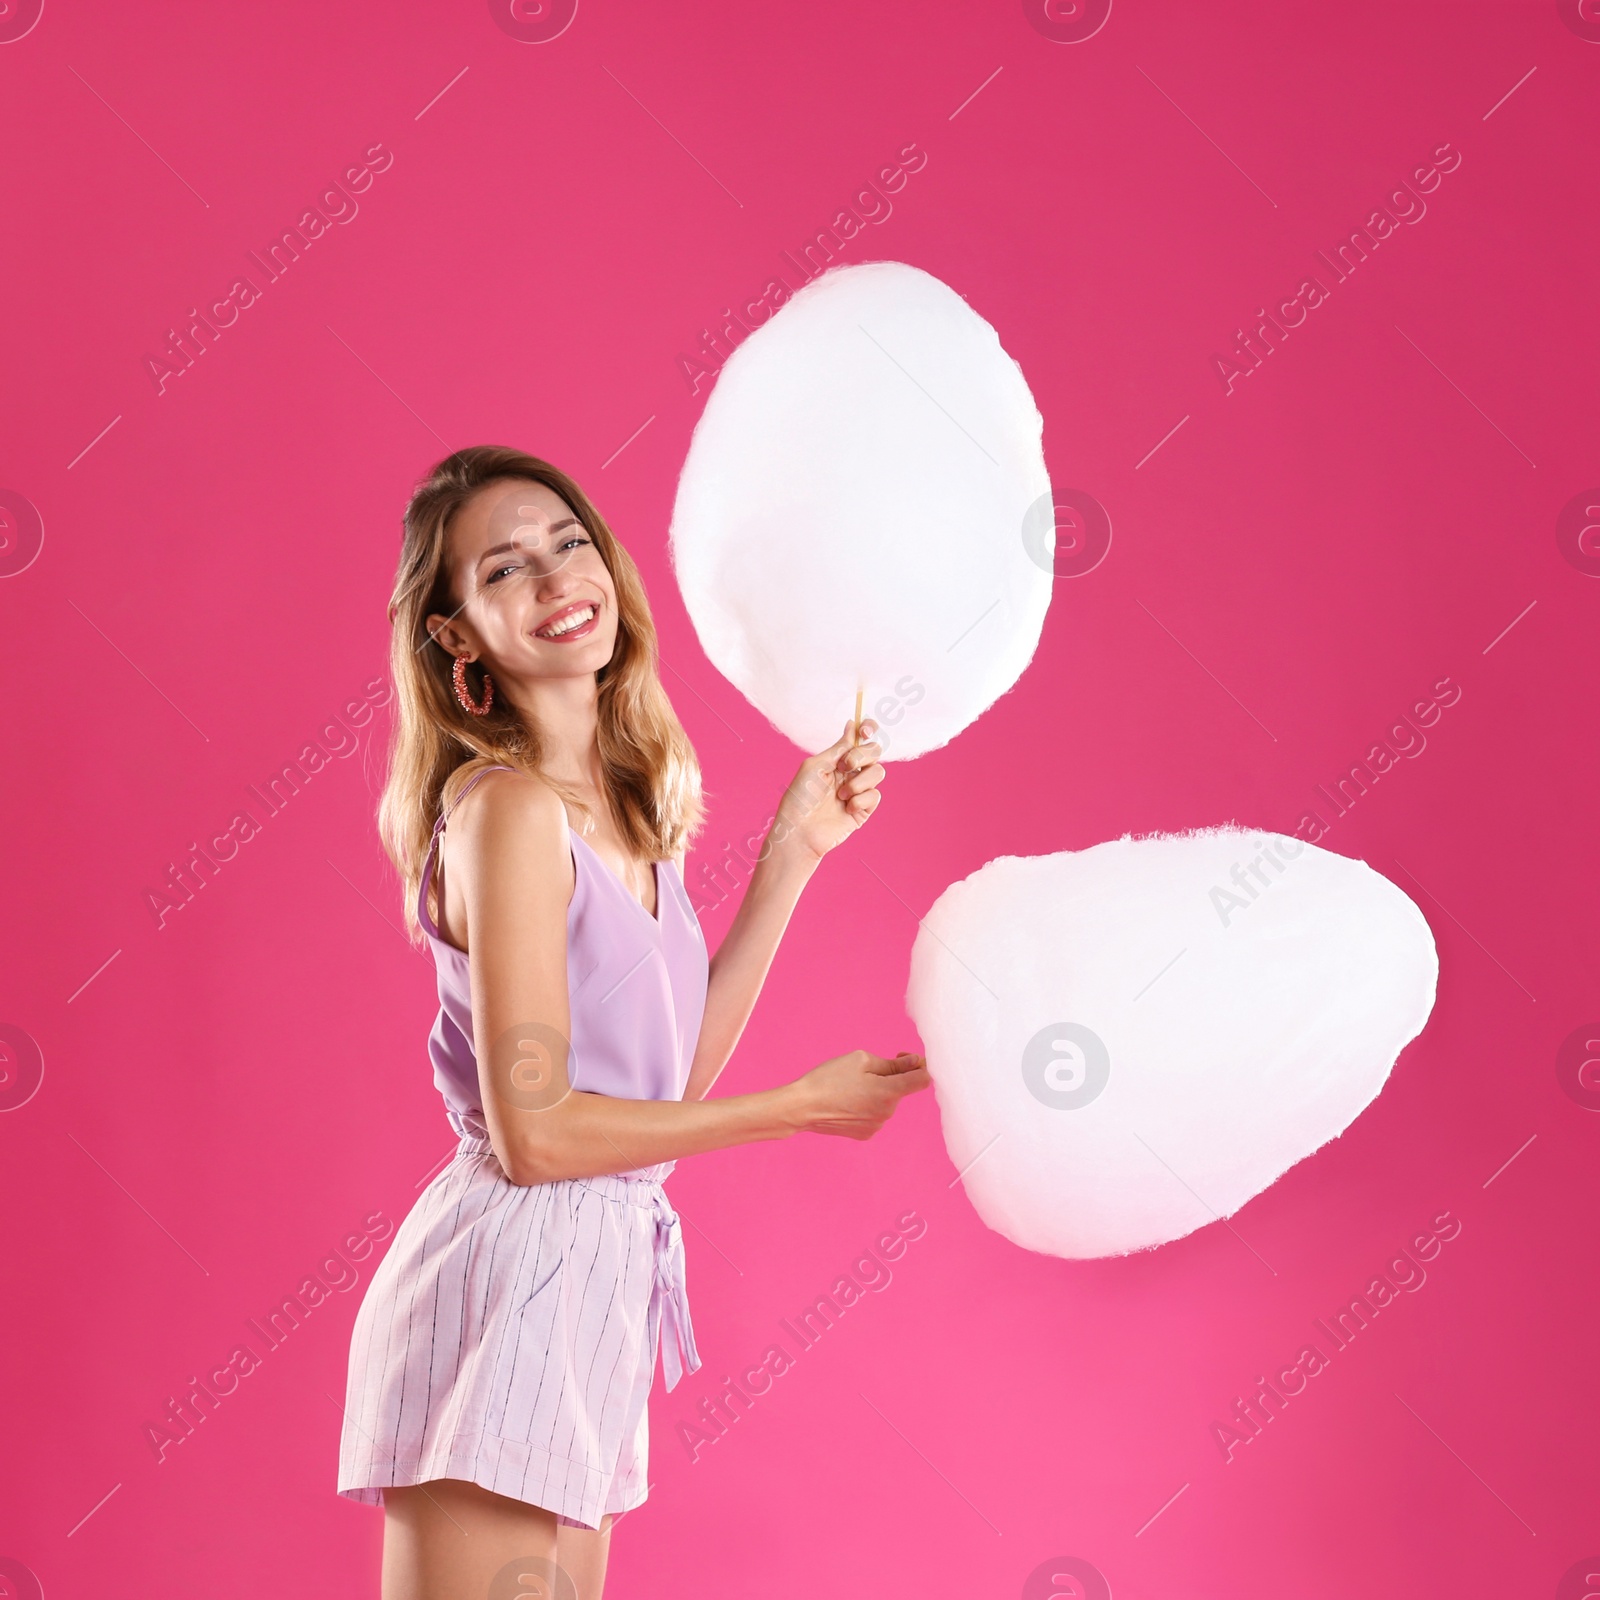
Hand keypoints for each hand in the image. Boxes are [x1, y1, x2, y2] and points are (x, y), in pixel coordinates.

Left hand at [769, 719, 886, 863]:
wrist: (800, 831)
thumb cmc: (801, 798)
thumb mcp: (817, 766)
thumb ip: (839, 747)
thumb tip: (852, 724)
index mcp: (837, 760)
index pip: (860, 739)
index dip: (868, 729)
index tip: (865, 731)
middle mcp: (850, 773)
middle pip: (874, 751)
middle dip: (863, 755)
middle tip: (845, 766)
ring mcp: (858, 790)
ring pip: (878, 772)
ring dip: (859, 781)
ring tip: (841, 795)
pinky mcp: (864, 810)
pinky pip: (875, 795)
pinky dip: (861, 799)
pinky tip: (847, 808)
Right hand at [784, 1049, 929, 1139]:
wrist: (802, 1107)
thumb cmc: (829, 1078)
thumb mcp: (861, 1060)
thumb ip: (892, 1063)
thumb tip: (916, 1062)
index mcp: (889, 1092)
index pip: (923, 1080)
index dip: (920, 1066)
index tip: (907, 1059)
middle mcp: (887, 1113)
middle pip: (901, 1090)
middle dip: (891, 1077)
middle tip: (866, 1069)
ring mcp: (877, 1126)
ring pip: (886, 1102)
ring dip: (878, 1092)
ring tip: (850, 1086)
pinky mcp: (865, 1134)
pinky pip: (875, 1114)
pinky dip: (867, 1105)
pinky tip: (847, 1101)